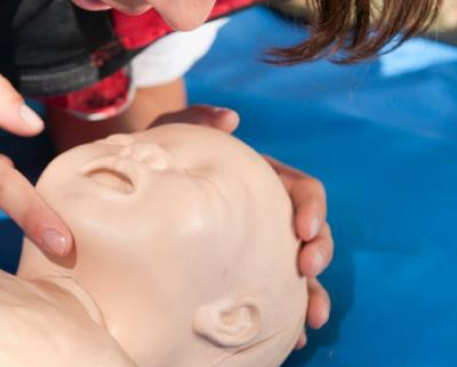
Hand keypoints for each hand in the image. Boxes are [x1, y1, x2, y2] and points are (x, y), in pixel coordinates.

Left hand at [150, 105, 333, 347]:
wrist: (138, 182)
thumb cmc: (163, 154)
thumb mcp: (175, 131)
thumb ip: (198, 120)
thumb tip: (229, 119)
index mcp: (263, 178)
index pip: (302, 188)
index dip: (311, 206)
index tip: (305, 228)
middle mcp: (268, 211)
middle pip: (311, 233)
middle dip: (319, 252)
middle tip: (307, 271)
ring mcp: (259, 242)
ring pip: (297, 269)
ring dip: (311, 294)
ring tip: (310, 320)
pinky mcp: (243, 268)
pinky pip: (272, 293)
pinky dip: (285, 314)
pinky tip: (289, 337)